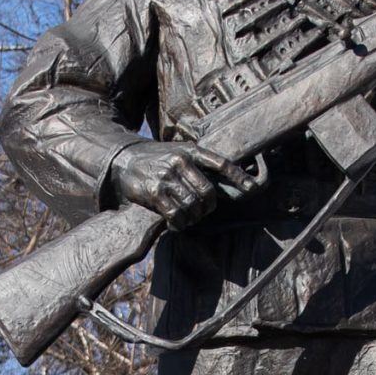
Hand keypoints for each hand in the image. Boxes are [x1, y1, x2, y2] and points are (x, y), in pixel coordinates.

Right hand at [105, 140, 243, 226]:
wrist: (123, 160)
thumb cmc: (155, 159)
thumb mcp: (177, 152)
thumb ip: (197, 165)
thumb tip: (223, 185)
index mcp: (190, 150)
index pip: (220, 163)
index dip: (237, 176)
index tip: (252, 188)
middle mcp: (180, 161)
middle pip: (207, 192)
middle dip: (207, 207)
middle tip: (201, 212)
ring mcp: (167, 176)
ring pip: (192, 205)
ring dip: (192, 217)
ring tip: (186, 218)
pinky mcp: (154, 191)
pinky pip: (176, 214)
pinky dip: (179, 223)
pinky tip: (175, 223)